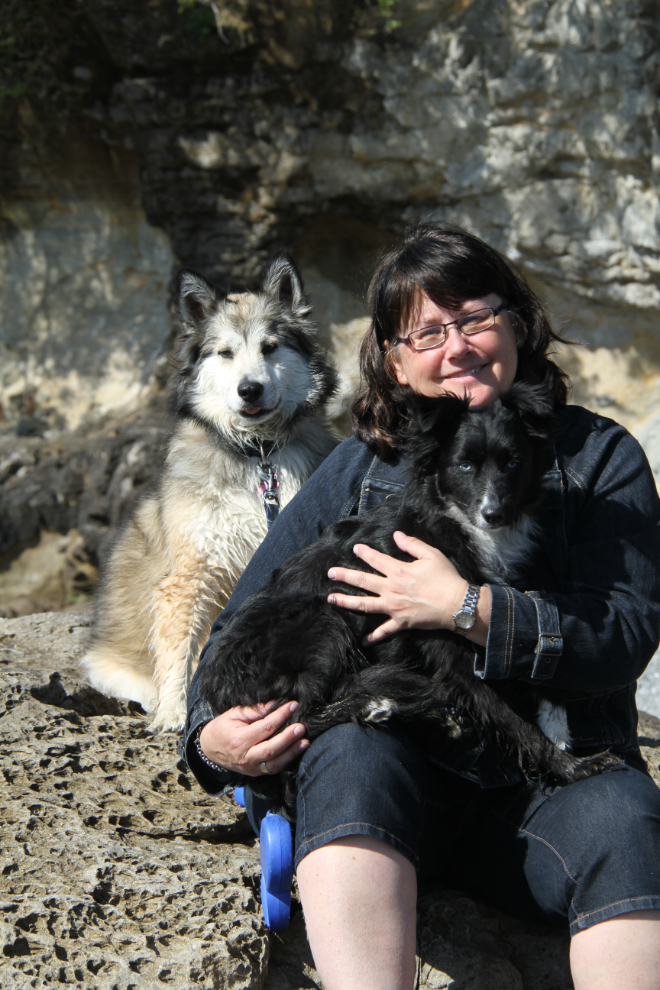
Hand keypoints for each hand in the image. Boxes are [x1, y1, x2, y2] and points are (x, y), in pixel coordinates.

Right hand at [198, 701, 308, 775]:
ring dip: (291, 753)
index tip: (293, 705)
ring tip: (305, 742)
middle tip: (301, 727)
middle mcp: (245, 756)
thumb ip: (254, 710)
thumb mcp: (233, 714)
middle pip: (271, 748)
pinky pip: (273, 769)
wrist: (210, 749)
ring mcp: (251, 768)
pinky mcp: (256, 773)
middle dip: (288, 738)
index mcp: (239, 739)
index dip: (280, 716)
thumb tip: (274, 703)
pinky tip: (296, 751)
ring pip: (275, 763)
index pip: (265, 727)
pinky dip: (286, 761)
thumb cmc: (223, 728)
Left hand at [327, 530, 486, 644]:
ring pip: (365, 604)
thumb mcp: (431, 554)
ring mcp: (394, 607)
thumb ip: (412, 544)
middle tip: (330, 573)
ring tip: (331, 599)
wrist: (457, 605)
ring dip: (346, 601)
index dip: (364, 553)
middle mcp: (391, 589)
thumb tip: (396, 535)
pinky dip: (374, 637)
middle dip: (344, 576)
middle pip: (363, 581)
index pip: (376, 560)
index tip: (355, 549)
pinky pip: (384, 631)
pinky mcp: (401, 622)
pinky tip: (363, 641)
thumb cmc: (446, 578)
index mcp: (398, 571)